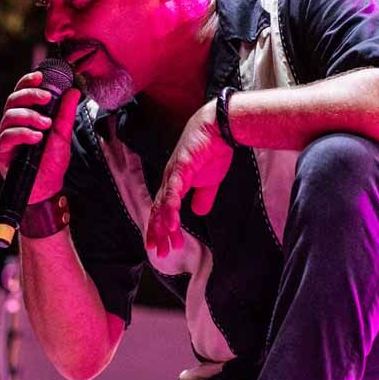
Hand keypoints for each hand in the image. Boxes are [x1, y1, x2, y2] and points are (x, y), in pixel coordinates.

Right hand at [0, 71, 81, 203]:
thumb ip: (66, 114)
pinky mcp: (0, 151)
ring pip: (9, 116)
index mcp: (25, 115)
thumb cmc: (52, 161)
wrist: (48, 187)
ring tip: (46, 124)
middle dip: (30, 96)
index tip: (40, 76)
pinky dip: (22, 134)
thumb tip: (73, 91)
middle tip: (47, 98)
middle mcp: (12, 123)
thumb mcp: (63, 135)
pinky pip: (7, 136)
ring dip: (29, 116)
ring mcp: (5, 136)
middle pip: (13, 100)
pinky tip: (36, 137)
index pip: (21, 92)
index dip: (27, 82)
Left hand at [145, 101, 233, 257]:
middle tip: (158, 252)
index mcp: (175, 183)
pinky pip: (173, 191)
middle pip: (158, 210)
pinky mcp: (180, 166)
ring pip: (162, 204)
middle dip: (157, 232)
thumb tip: (198, 212)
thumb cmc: (214, 150)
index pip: (163, 210)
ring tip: (164, 242)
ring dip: (163, 225)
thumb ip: (203, 197)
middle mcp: (169, 179)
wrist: (220, 127)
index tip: (163, 248)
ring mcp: (173, 173)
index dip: (162, 230)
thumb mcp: (210, 181)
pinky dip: (170, 208)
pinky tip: (171, 222)